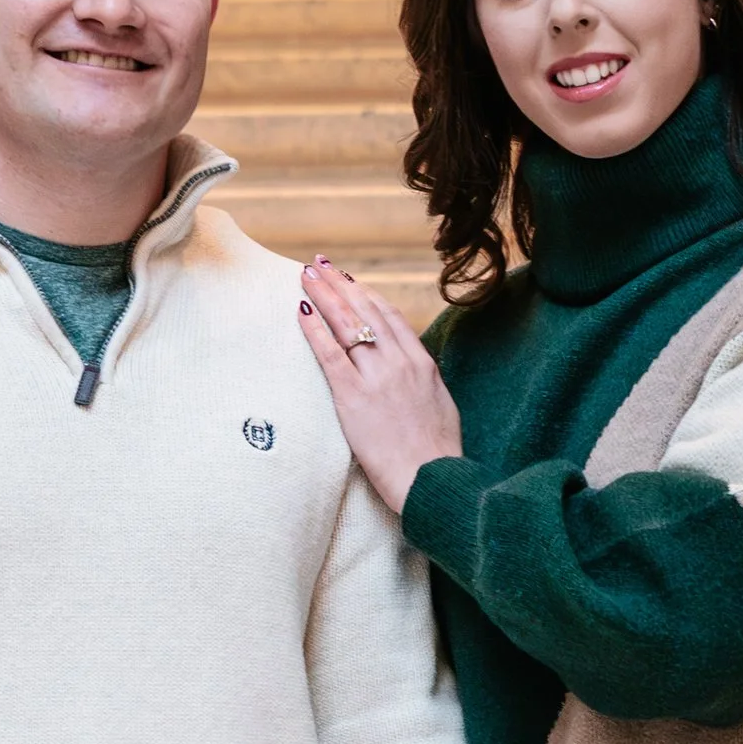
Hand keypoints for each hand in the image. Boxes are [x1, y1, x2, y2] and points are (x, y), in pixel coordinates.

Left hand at [297, 257, 462, 517]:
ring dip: (324, 295)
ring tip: (306, 276)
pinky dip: (315, 330)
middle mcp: (399, 361)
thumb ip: (424, 380)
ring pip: (346, 323)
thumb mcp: (440, 405)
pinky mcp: (353, 397)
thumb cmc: (437, 452)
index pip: (389, 316)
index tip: (350, 281)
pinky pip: (330, 354)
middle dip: (339, 284)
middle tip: (320, 265)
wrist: (431, 478)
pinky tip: (301, 312)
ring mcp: (376, 377)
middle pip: (364, 310)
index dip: (366, 295)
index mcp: (422, 363)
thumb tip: (415, 368)